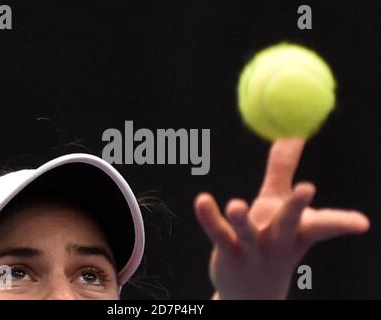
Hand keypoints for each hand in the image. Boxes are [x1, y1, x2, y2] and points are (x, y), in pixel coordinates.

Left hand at [194, 138, 369, 299]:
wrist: (252, 290)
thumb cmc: (271, 237)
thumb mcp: (277, 202)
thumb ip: (282, 169)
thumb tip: (291, 133)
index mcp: (299, 231)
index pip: (323, 225)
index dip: (341, 223)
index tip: (361, 223)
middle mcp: (279, 241)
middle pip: (289, 223)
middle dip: (298, 207)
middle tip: (306, 188)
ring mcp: (253, 250)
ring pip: (248, 234)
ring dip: (243, 220)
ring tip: (236, 206)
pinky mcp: (228, 253)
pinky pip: (218, 234)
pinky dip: (209, 217)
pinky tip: (201, 200)